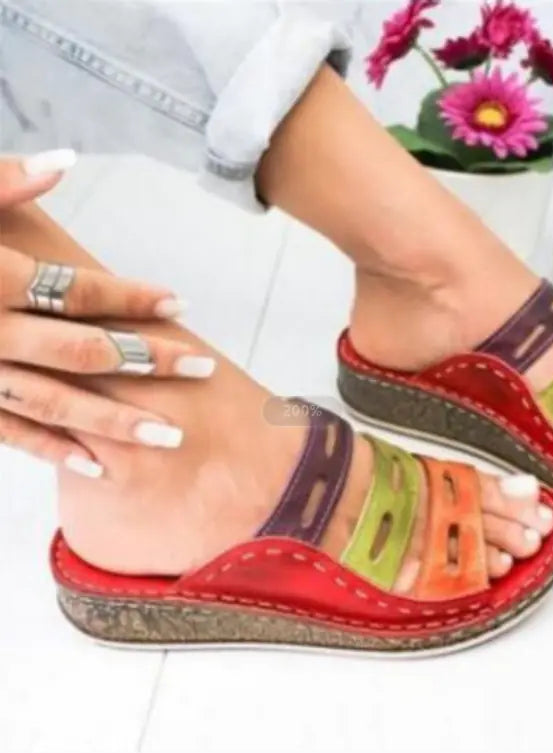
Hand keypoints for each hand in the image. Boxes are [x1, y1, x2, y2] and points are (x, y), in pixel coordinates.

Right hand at [0, 153, 215, 478]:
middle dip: (148, 359)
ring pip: (53, 402)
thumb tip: (69, 160)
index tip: (180, 303)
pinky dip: (50, 450)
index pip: (76, 290)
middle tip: (205, 366)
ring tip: (171, 436)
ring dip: (114, 421)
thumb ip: (3, 182)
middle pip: (82, 350)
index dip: (131, 297)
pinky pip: (6, 432)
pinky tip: (96, 466)